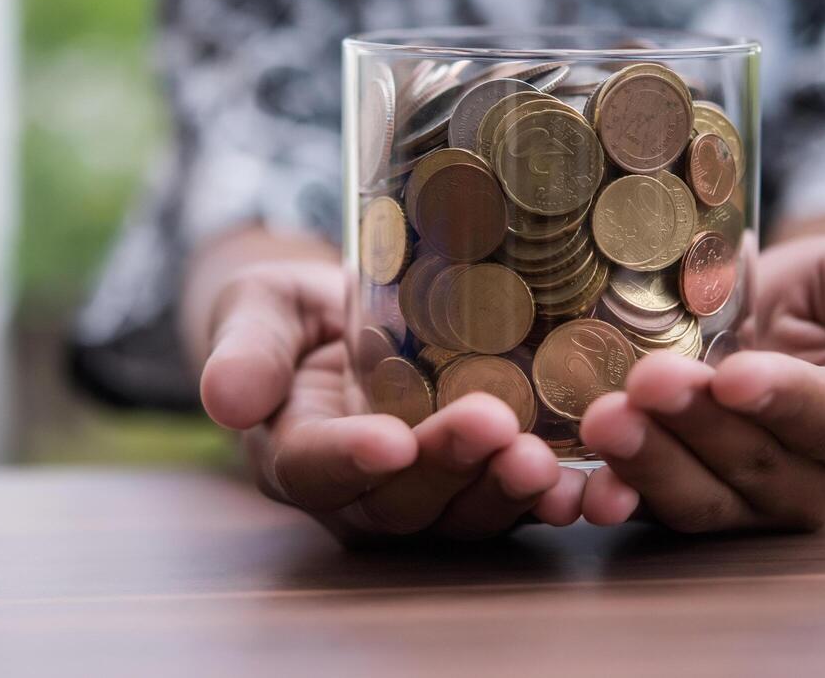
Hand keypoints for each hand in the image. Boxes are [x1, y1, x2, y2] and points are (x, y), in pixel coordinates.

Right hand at [198, 260, 584, 540]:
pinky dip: (559, 502)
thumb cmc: (298, 312)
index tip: (389, 439)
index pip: (316, 468)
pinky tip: (599, 488)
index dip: (352, 460)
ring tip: (544, 462)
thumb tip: (225, 399)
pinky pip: (518, 504)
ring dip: (506, 495)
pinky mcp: (482, 482)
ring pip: (463, 515)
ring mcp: (427, 494)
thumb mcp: (260, 310)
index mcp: (298, 452)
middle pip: (401, 501)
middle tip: (494, 427)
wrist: (356, 315)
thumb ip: (247, 349)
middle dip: (449, 469)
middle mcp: (362, 491)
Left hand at [578, 234, 824, 532]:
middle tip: (647, 383)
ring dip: (647, 464)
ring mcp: (744, 503)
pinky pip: (648, 508)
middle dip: (695, 426)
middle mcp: (810, 483)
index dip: (779, 401)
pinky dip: (614, 497)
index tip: (733, 376)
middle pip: (753, 465)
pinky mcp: (682, 499)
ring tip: (604, 420)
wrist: (768, 310)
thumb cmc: (823, 291)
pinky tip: (578, 484)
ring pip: (698, 499)